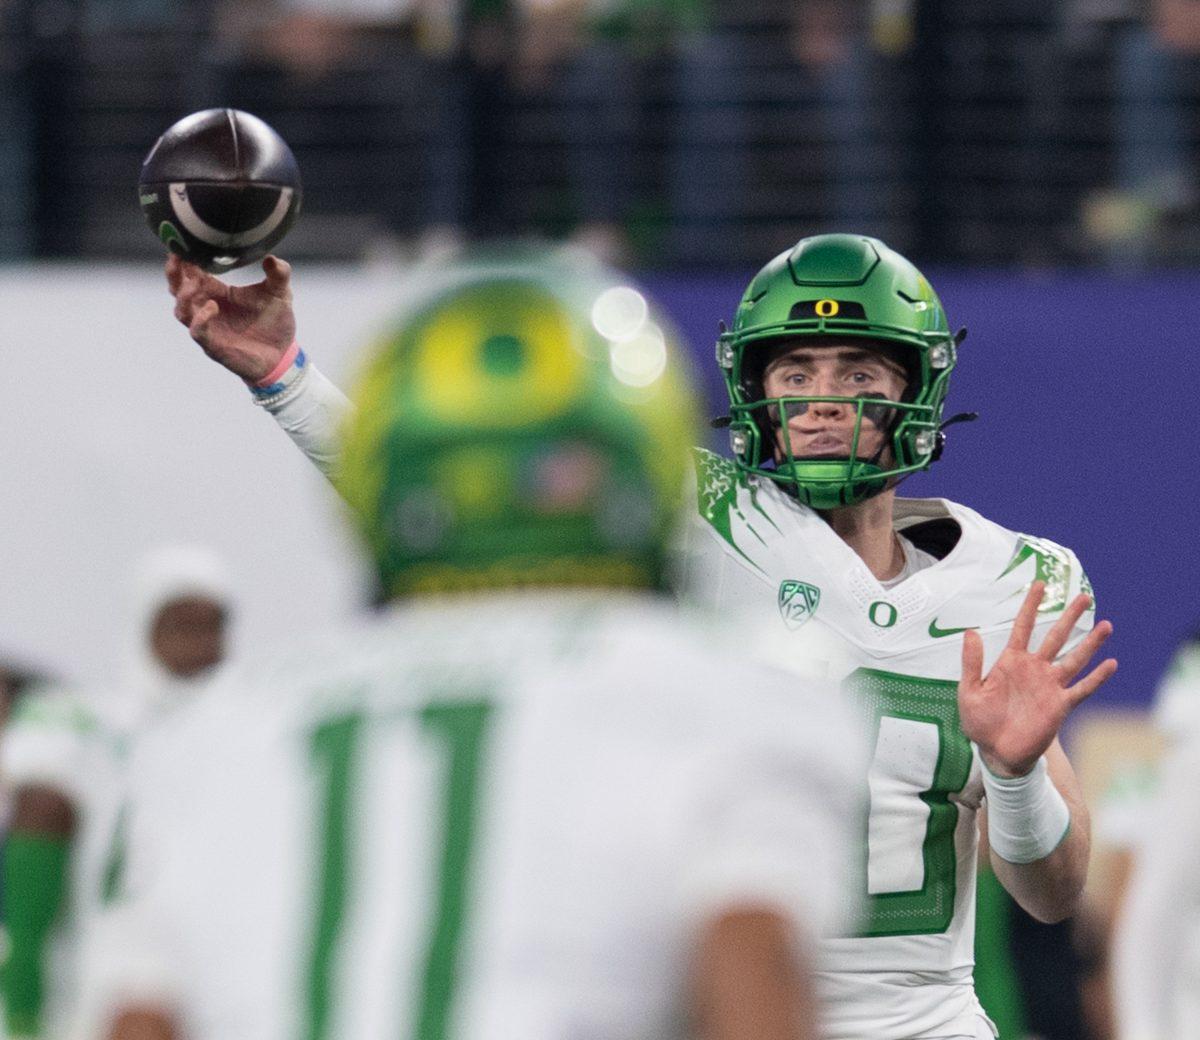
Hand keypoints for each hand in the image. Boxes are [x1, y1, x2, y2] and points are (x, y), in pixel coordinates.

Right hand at [166, 254, 296, 382]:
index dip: (185, 259)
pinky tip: (213, 307)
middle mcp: (207, 307)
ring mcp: (208, 327)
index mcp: (217, 292)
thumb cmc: (275, 323)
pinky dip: (200, 319)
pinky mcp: (214, 345)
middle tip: (177, 256)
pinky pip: (197, 332)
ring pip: (181, 310)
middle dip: (173, 273)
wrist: (282, 355)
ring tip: (194, 282)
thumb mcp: (280, 294)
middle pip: (177, 289)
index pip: (191, 273)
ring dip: (183, 295)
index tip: (184, 242)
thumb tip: (272, 258)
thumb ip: (279, 274)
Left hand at [958, 581, 1116, 777]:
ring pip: (1073, 659)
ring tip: (1106, 625)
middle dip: (1069, 617)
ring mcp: (1049, 686)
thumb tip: (970, 631)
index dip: (1031, 605)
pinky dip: (1096, 678)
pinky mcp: (1060, 705)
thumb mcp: (969, 691)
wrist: (996, 752)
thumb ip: (971, 662)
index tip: (1040, 583)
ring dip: (1090, 643)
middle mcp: (1034, 669)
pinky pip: (1082, 689)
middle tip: (1083, 596)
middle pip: (1055, 636)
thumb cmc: (980, 722)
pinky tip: (1111, 664)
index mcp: (1010, 661)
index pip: (1023, 627)